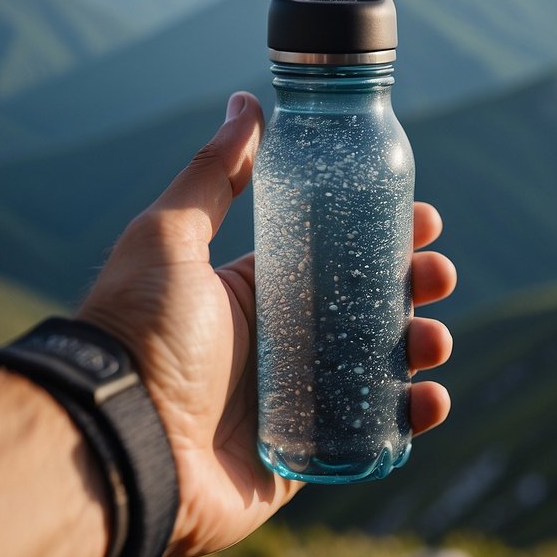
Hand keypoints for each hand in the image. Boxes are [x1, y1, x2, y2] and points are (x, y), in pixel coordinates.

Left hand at [77, 91, 455, 556]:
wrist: (117, 440)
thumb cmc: (139, 331)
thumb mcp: (170, 235)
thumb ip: (213, 172)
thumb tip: (247, 101)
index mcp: (258, 292)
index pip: (339, 255)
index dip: (386, 235)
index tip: (424, 220)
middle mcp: (281, 342)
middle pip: (371, 308)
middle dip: (415, 287)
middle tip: (438, 276)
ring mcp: (299, 401)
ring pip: (381, 368)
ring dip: (421, 348)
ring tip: (432, 340)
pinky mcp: (308, 455)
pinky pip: (373, 434)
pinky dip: (411, 418)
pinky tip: (429, 399)